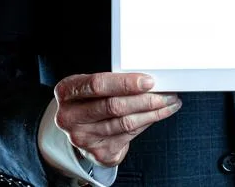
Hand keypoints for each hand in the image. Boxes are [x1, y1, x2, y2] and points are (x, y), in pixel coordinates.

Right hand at [49, 73, 181, 166]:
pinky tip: (158, 115)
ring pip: (125, 123)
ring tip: (168, 103)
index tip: (148, 81)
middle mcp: (69, 117)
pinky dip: (147, 123)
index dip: (125, 83)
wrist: (79, 130)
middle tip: (166, 94)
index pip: (97, 85)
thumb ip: (111, 83)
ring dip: (152, 112)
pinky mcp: (98, 152)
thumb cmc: (89, 102)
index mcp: (66, 92)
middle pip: (114, 106)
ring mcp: (82, 138)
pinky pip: (129, 135)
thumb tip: (147, 82)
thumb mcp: (90, 88)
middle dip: (145, 99)